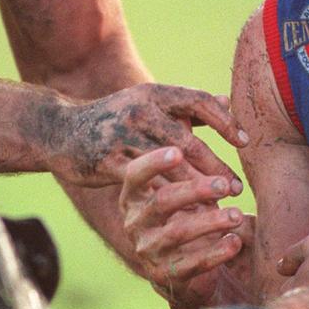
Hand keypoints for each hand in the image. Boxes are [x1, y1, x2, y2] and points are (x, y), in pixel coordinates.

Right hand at [60, 83, 247, 187]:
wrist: (62, 131)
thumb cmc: (114, 119)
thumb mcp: (148, 102)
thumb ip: (185, 105)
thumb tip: (226, 101)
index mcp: (154, 93)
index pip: (198, 102)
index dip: (225, 121)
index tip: (245, 142)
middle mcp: (140, 110)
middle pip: (187, 141)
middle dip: (214, 166)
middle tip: (236, 187)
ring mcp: (123, 136)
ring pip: (168, 167)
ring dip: (195, 187)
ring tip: (217, 205)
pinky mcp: (108, 161)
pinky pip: (146, 184)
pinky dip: (168, 198)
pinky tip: (183, 214)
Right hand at [119, 146, 254, 308]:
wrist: (182, 268)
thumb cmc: (187, 212)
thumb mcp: (184, 184)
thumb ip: (195, 152)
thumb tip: (225, 101)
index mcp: (135, 195)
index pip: (136, 174)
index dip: (155, 162)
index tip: (177, 149)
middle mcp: (135, 222)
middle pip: (161, 201)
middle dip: (195, 190)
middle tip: (224, 184)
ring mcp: (148, 250)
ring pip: (178, 232)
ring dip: (211, 221)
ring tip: (237, 214)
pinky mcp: (166, 276)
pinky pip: (192, 264)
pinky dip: (216, 252)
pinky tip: (236, 242)